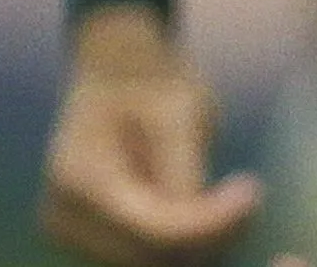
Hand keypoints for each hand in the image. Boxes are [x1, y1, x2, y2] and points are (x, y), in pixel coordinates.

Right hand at [37, 8, 297, 266]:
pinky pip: (145, 256)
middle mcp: (64, 216)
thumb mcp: (177, 111)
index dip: (210, 224)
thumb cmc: (149, 78)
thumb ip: (185, 175)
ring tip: (224, 196)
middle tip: (247, 196)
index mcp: (80, 177)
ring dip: (196, 242)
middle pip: (150, 257)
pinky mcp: (90, 240)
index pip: (154, 230)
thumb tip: (207, 235)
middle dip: (207, 236)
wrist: (116, 69)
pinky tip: (202, 208)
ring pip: (151, 262)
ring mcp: (72, 233)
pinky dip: (182, 242)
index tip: (252, 193)